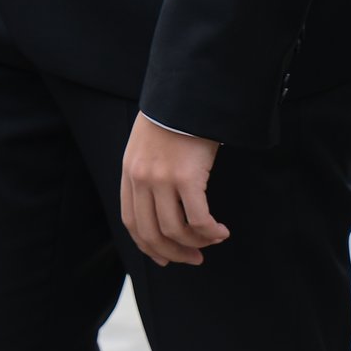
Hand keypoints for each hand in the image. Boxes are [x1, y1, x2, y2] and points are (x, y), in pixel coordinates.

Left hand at [120, 114, 227, 267]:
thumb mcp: (148, 143)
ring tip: (213, 240)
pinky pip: (198, 219)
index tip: (165, 257)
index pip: (132, 222)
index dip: (148, 246)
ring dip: (196, 243)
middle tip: (193, 259)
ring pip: (176, 230)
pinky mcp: (187, 177)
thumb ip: (147, 170)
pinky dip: (210, 231)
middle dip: (174, 252)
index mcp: (130, 171)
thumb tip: (161, 203)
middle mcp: (142, 178)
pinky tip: (220, 231)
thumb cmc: (173, 115)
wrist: (188, 91)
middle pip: (152, 233)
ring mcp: (162, 179)